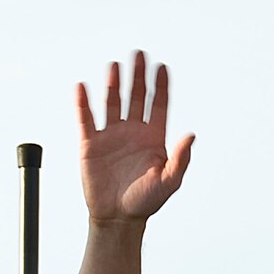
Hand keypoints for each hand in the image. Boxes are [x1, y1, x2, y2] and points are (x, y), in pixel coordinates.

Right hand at [75, 51, 193, 224]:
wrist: (118, 218)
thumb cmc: (145, 202)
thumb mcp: (169, 182)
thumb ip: (180, 159)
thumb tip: (191, 136)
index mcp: (153, 137)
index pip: (158, 104)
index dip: (160, 86)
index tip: (162, 67)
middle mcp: (132, 131)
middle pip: (135, 96)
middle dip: (138, 75)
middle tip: (139, 54)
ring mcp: (111, 136)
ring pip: (112, 102)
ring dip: (114, 84)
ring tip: (115, 66)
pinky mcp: (91, 145)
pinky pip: (86, 119)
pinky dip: (83, 103)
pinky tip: (82, 88)